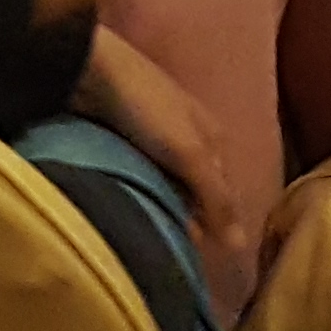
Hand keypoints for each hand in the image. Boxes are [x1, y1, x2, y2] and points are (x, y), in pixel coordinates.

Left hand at [74, 28, 239, 254]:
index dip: (215, 226)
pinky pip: (138, 181)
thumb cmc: (147, 109)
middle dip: (185, 220)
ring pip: (164, 189)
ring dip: (159, 211)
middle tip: (168, 253)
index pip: (223, 194)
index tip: (199, 259)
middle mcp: (189, 140)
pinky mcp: (123, 144)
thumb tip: (242, 247)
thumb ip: (216, 199)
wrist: (88, 71)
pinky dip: (136, 198)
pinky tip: (128, 216)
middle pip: (193, 193)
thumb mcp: (189, 154)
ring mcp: (154, 142)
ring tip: (147, 242)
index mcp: (214, 139)